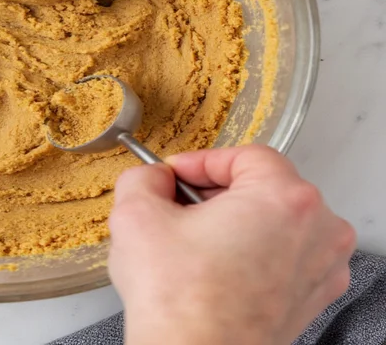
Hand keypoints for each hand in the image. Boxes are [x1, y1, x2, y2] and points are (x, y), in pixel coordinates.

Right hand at [108, 145, 355, 344]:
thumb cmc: (178, 300)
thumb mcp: (136, 213)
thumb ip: (143, 177)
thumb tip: (153, 178)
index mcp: (284, 199)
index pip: (245, 156)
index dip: (201, 162)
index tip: (175, 176)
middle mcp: (317, 231)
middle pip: (263, 188)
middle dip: (215, 193)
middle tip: (177, 207)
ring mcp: (319, 269)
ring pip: (272, 223)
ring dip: (231, 223)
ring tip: (191, 241)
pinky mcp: (309, 299)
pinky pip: (280, 257)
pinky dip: (248, 254)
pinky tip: (211, 269)